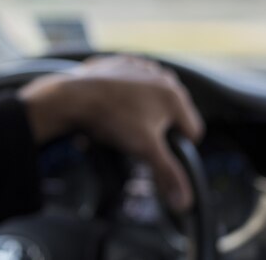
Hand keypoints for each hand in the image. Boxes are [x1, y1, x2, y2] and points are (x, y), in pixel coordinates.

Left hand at [18, 55, 203, 211]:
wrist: (73, 96)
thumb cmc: (112, 119)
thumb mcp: (145, 149)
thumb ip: (168, 173)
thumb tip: (184, 202)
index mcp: (175, 97)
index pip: (193, 131)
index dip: (177, 147)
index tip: (155, 151)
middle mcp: (162, 77)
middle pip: (172, 114)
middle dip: (158, 128)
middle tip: (134, 137)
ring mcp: (141, 67)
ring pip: (152, 96)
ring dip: (143, 110)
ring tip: (121, 122)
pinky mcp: (121, 63)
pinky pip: (131, 82)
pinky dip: (125, 94)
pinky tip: (111, 104)